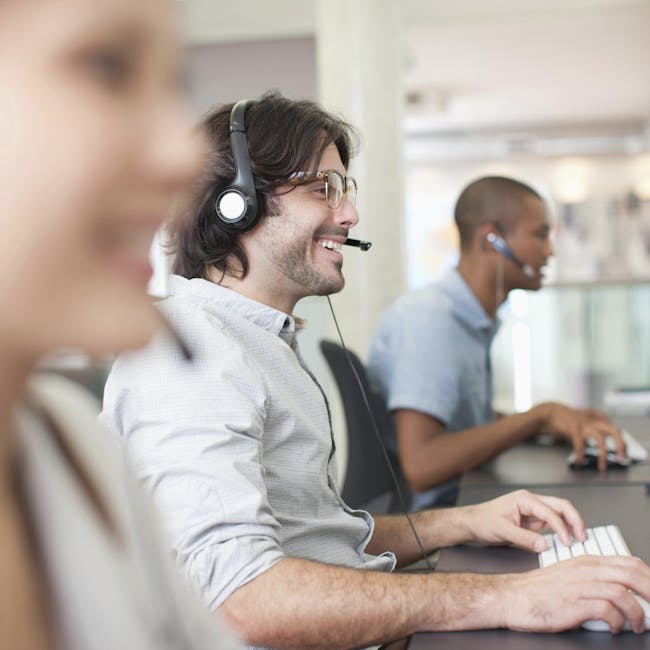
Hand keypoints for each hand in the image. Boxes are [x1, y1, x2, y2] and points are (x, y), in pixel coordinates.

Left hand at [463, 489, 584, 551]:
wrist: (472, 523)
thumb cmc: (483, 521)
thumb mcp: (502, 531)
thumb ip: (524, 538)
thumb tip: (544, 545)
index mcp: (524, 499)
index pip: (550, 512)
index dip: (561, 527)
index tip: (567, 543)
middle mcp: (531, 502)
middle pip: (561, 506)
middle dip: (575, 520)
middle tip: (582, 538)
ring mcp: (533, 511)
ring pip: (559, 514)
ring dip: (570, 525)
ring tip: (578, 540)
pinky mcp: (533, 520)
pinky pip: (552, 524)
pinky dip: (562, 531)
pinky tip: (566, 541)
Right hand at [500, 555, 649, 633]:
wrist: (511, 596)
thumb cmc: (538, 590)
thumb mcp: (569, 576)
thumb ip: (594, 579)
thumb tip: (623, 592)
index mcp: (586, 561)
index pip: (629, 562)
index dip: (649, 577)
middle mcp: (584, 569)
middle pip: (631, 574)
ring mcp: (578, 585)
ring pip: (622, 592)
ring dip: (637, 613)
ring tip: (637, 624)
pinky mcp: (572, 603)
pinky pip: (607, 610)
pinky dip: (617, 621)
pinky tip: (615, 627)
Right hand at [534, 402, 624, 470]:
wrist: (546, 413)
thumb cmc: (561, 419)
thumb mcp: (578, 420)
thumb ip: (587, 428)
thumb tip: (591, 443)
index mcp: (594, 417)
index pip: (613, 426)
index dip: (619, 438)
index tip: (622, 450)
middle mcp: (591, 420)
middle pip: (613, 430)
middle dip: (620, 445)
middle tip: (621, 457)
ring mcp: (583, 424)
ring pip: (600, 439)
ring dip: (603, 454)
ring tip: (602, 466)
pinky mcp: (573, 429)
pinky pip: (580, 444)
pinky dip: (580, 455)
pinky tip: (579, 462)